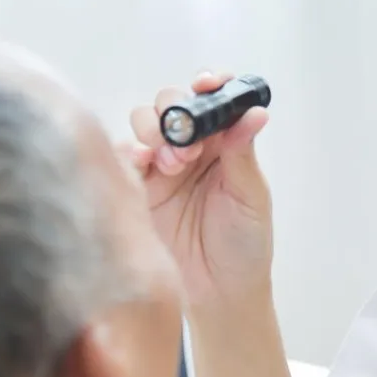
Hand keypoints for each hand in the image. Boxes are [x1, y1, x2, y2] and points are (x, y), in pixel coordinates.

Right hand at [126, 72, 272, 304]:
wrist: (219, 294)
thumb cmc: (245, 246)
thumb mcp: (250, 196)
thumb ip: (243, 152)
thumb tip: (254, 112)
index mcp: (225, 143)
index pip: (213, 100)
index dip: (208, 84)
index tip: (205, 83)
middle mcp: (192, 148)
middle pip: (171, 104)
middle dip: (176, 113)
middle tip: (188, 145)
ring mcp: (162, 167)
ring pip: (145, 124)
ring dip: (155, 132)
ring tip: (172, 163)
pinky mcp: (137, 188)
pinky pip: (122, 156)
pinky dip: (129, 151)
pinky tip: (142, 164)